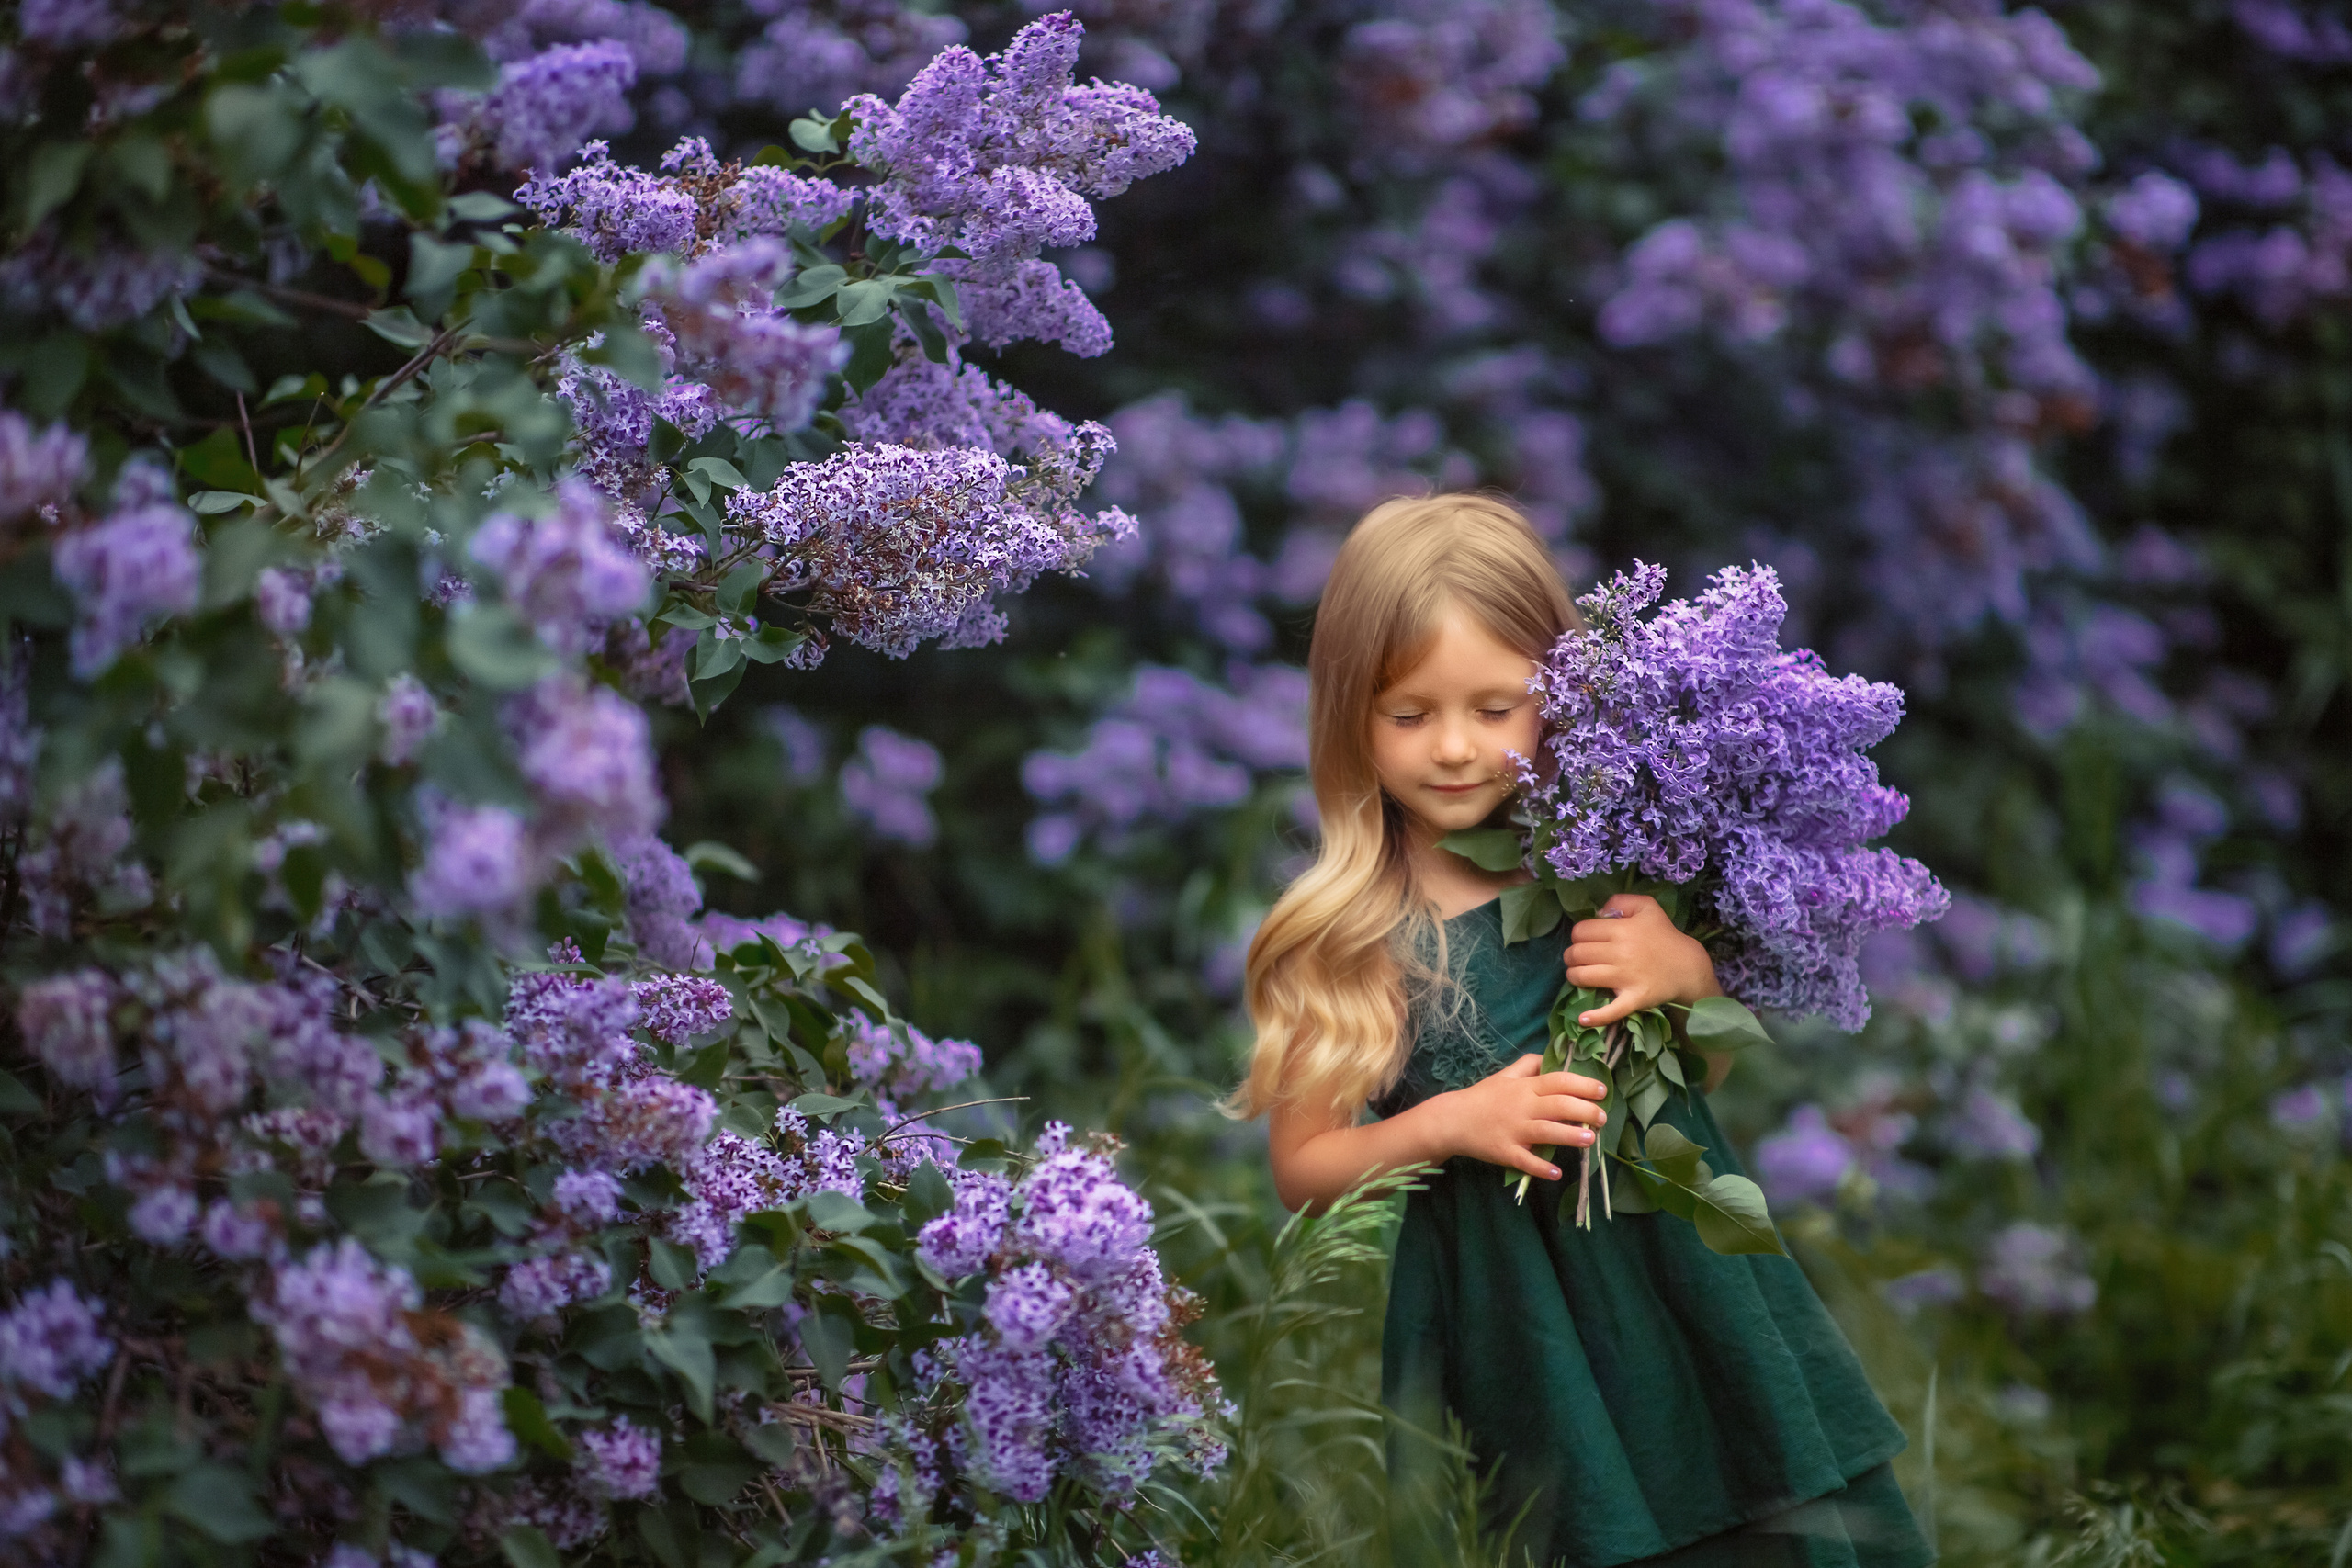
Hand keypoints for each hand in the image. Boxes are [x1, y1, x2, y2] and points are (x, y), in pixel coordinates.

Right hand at [1420, 1053, 1608, 1182]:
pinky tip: (1557, 1173)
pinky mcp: (1505, 1151)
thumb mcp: (1504, 1075)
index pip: (1559, 1081)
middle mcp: (1522, 1107)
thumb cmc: (1482, 1097)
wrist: (1452, 1119)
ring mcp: (1514, 1130)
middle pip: (1559, 1105)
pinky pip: (1526, 1160)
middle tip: (1602, 1117)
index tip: (1603, 1090)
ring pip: (1547, 1132)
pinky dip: (1541, 1167)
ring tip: (1590, 1139)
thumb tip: (1551, 1057)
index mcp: (1525, 1087)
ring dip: (1571, 1136)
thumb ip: (1528, 1064)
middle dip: (1586, 1110)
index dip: (1584, 1084)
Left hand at [1566, 893, 1721, 1027]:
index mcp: (1621, 929)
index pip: (1581, 931)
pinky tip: (1583, 1019)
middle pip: (1577, 953)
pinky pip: (1611, 1010)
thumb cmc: (1664, 935)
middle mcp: (1620, 952)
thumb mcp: (1647, 907)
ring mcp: (1625, 977)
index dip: (1577, 935)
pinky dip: (1596, 1017)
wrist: (1688, 966)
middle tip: (1577, 959)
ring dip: (1574, 976)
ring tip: (1579, 976)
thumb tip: (1598, 911)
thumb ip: (1620, 901)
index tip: (1584, 940)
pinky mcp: (1633, 998)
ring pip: (1583, 977)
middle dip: (1571, 956)